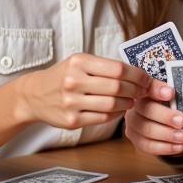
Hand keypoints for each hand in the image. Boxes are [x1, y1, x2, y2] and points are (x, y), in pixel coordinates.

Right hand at [14, 53, 151, 130]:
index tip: (147, 79)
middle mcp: (73, 81)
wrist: (35, 94)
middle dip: (137, 90)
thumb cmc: (64, 76)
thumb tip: (140, 74)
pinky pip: (102, 118)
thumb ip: (106, 67)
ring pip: (112, 104)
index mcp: (79, 62)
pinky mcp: (71, 120)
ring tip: (132, 100)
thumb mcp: (80, 62)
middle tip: (144, 91)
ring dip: (128, 103)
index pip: (118, 69)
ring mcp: (71, 102)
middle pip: (118, 87)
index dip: (138, 75)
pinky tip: (119, 109)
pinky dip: (116, 114)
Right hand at [123, 82, 182, 156]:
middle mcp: (136, 106)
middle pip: (147, 110)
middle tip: (182, 121)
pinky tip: (179, 146)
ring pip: (147, 130)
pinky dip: (165, 147)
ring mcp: (134, 124)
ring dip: (167, 134)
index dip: (158, 90)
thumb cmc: (177, 108)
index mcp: (147, 91)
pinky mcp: (137, 141)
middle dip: (166, 116)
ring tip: (182, 136)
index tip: (171, 93)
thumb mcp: (181, 99)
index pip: (150, 87)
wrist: (174, 127)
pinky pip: (149, 146)